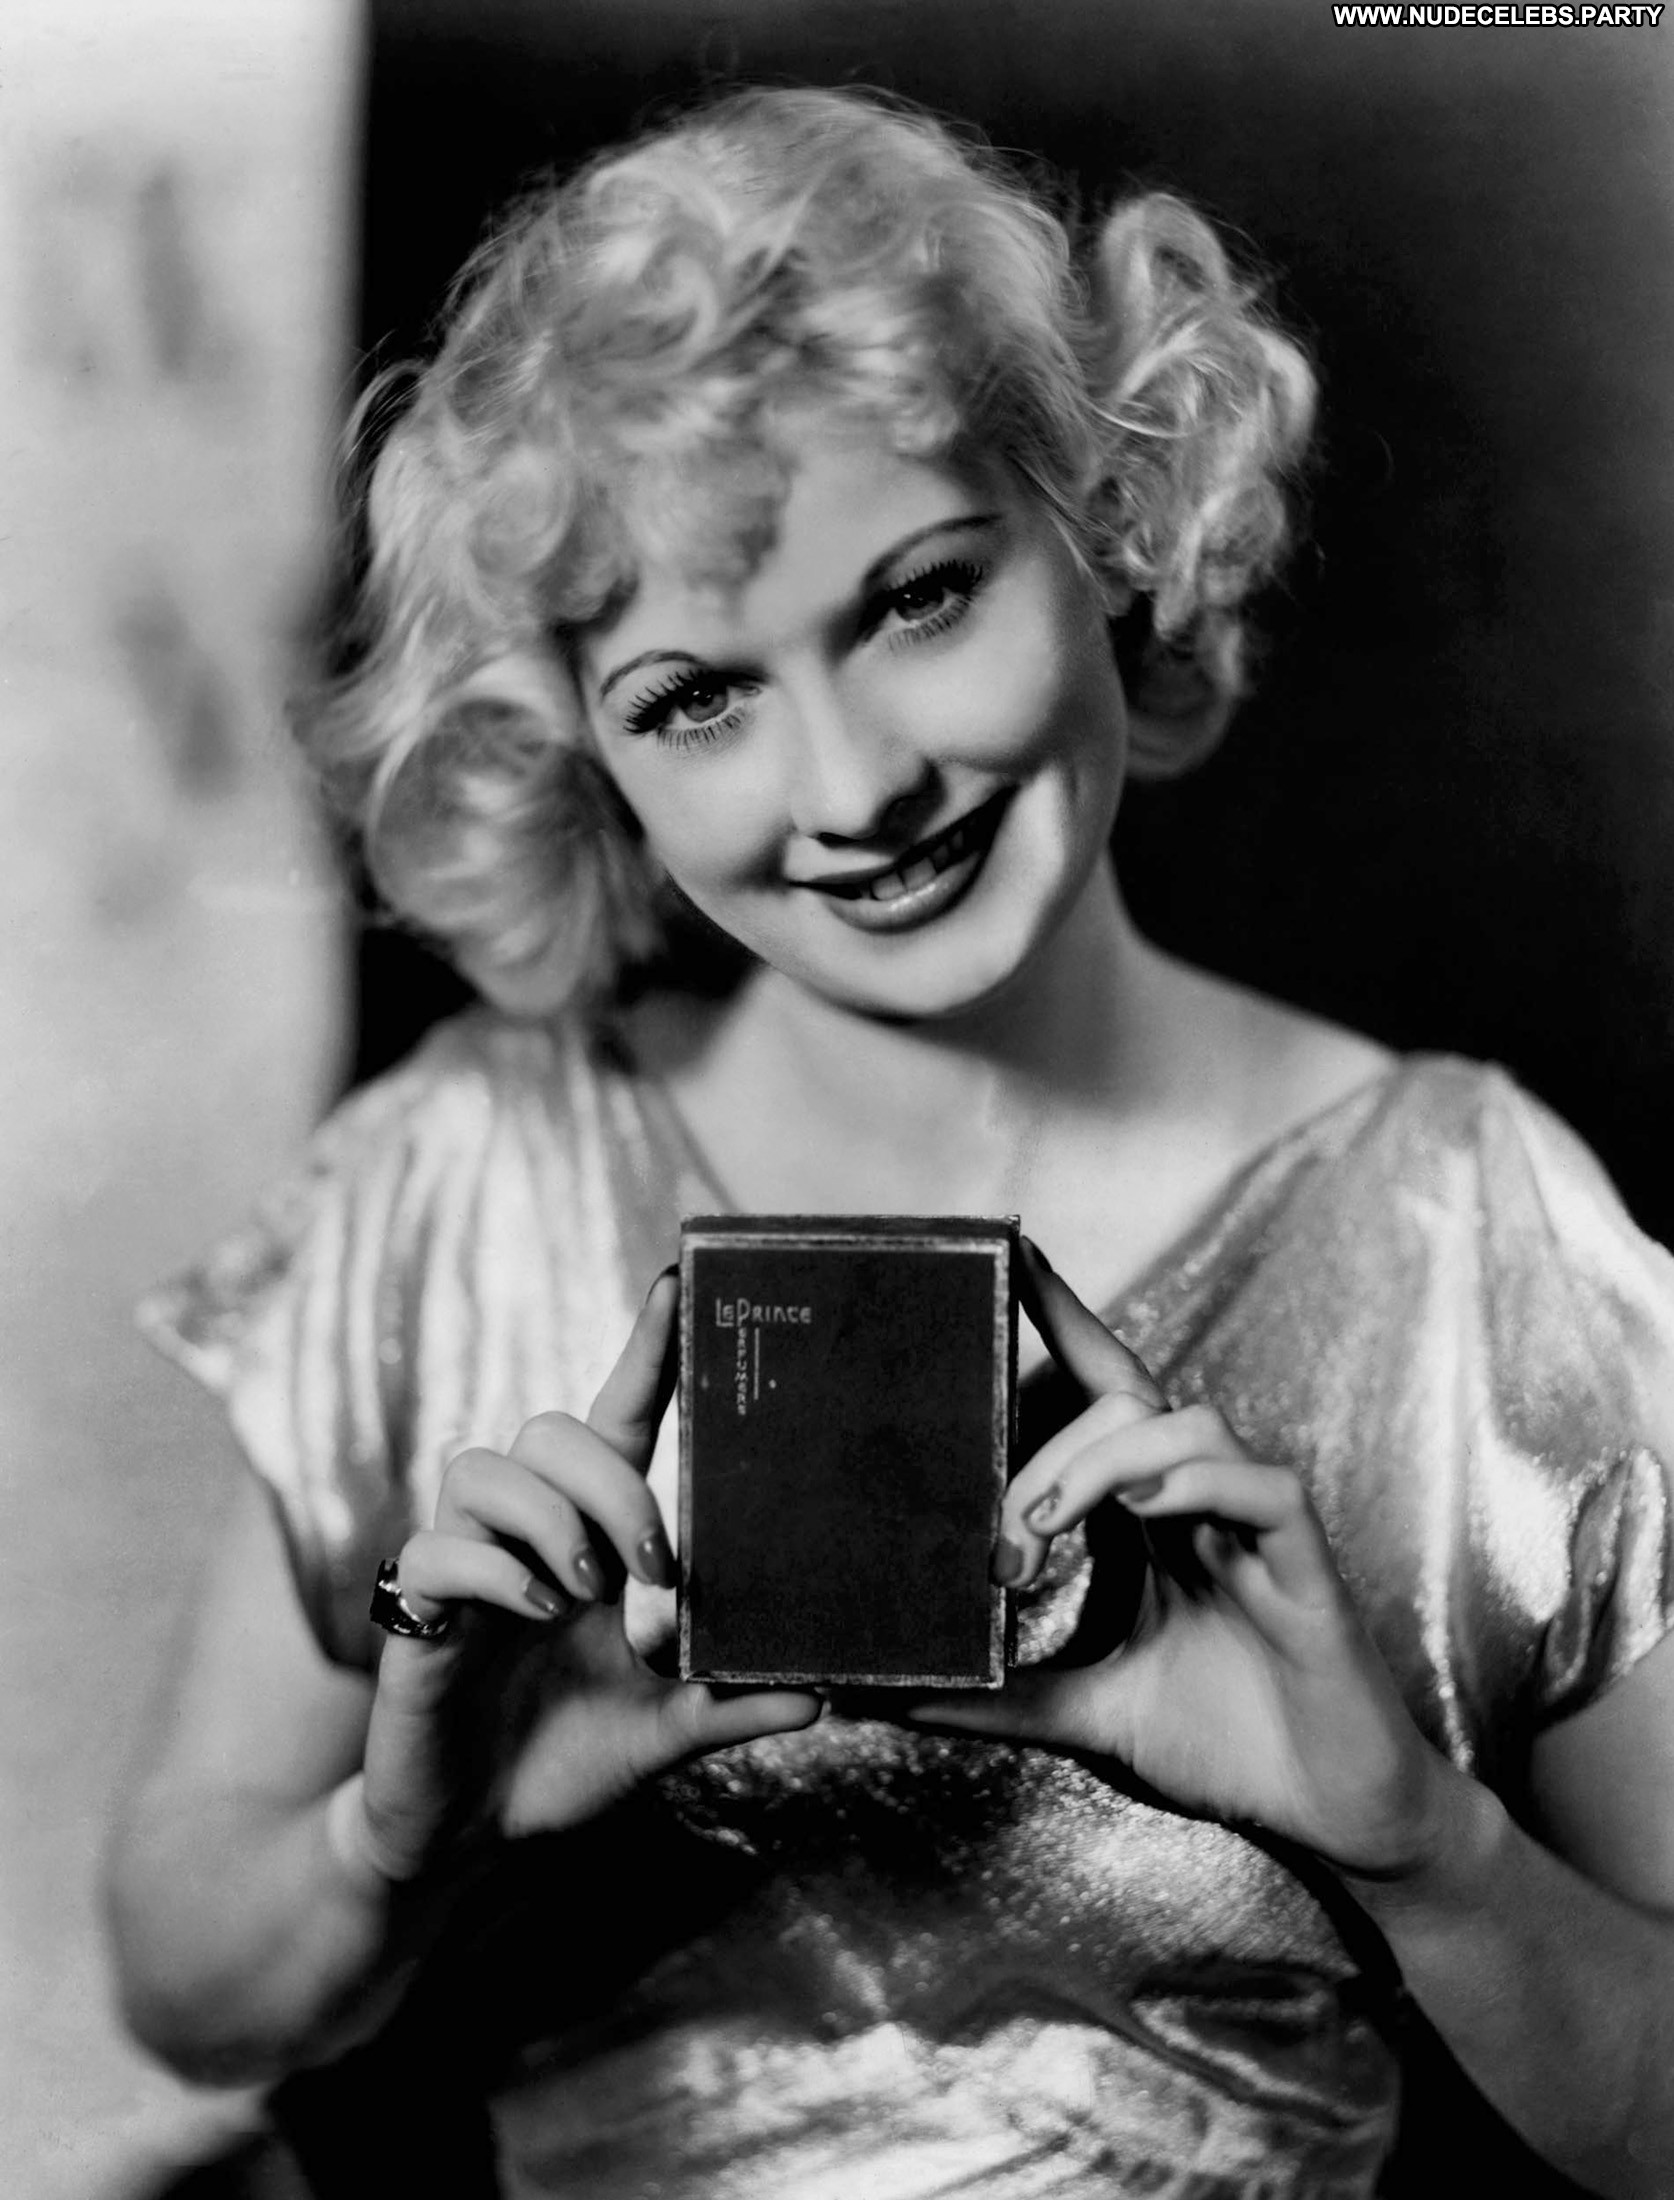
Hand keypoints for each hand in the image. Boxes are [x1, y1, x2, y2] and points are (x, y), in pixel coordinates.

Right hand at [357, 1272, 820, 1877]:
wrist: (467, 1839)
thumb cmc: (562, 1763)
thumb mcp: (663, 1733)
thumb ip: (728, 1705)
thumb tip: (821, 1694)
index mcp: (587, 1538)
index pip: (614, 1420)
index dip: (643, 1354)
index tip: (679, 1286)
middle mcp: (523, 1532)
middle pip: (550, 1429)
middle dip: (611, 1484)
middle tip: (650, 1569)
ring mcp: (464, 1564)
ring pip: (487, 1466)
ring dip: (551, 1518)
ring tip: (585, 1596)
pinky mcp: (414, 1611)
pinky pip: (439, 1547)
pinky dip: (496, 1573)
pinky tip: (534, 1615)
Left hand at [908, 1247, 1451, 1881]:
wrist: (1331, 1813)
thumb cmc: (1221, 1745)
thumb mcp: (1084, 1716)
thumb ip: (994, 1697)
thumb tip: (883, 1693)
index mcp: (1150, 1518)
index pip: (1103, 1393)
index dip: (1062, 1319)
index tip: (1005, 1256)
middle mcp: (1199, 1502)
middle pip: (1128, 1400)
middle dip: (1049, 1443)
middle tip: (1004, 1531)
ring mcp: (1255, 1526)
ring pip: (1188, 1423)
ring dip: (1105, 1458)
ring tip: (1049, 1522)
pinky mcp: (1308, 1565)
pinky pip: (1263, 1486)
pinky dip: (1197, 1483)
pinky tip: (1144, 1511)